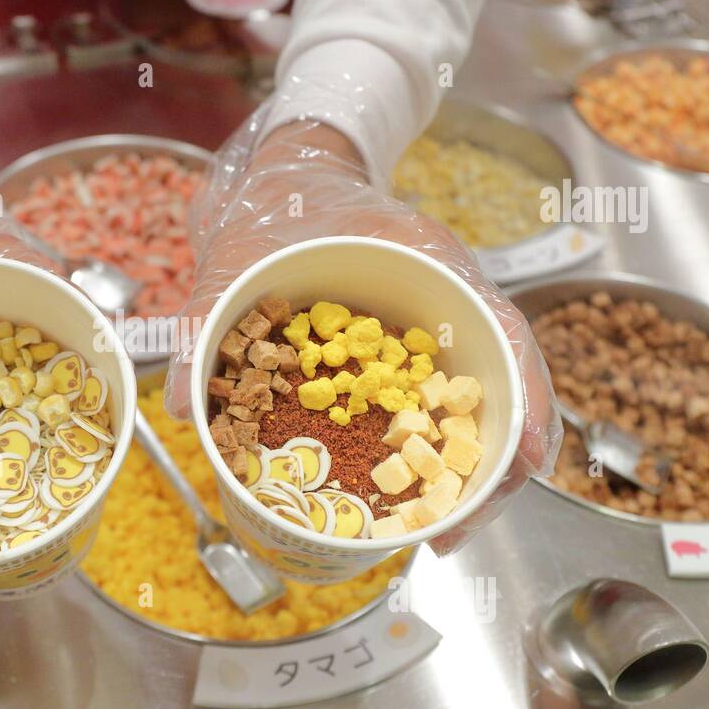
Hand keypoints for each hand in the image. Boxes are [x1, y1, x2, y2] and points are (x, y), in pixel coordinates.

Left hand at [163, 114, 560, 555]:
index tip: (523, 460)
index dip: (525, 401)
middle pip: (502, 390)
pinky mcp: (408, 355)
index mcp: (430, 264)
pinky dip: (425, 454)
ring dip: (462, 473)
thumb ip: (209, 320)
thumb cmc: (280, 203)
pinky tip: (397, 496)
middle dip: (488, 468)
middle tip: (448, 533)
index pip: (504, 335)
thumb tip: (183, 407)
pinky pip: (432, 409)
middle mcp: (446, 301)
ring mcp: (433, 330)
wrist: (287, 175)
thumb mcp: (239, 252)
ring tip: (428, 533)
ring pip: (474, 409)